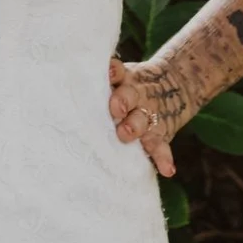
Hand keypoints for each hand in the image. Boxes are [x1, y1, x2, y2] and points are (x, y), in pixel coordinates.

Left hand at [106, 57, 193, 177]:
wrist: (176, 82)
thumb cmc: (132, 86)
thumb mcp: (123, 76)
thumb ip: (100, 84)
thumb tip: (66, 85)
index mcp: (124, 80)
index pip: (117, 72)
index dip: (113, 72)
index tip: (110, 73)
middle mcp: (136, 95)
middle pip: (128, 96)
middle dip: (121, 102)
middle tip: (115, 109)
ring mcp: (149, 114)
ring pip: (142, 120)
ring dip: (135, 127)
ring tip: (126, 134)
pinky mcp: (161, 132)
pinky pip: (162, 146)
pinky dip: (164, 158)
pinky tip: (167, 169)